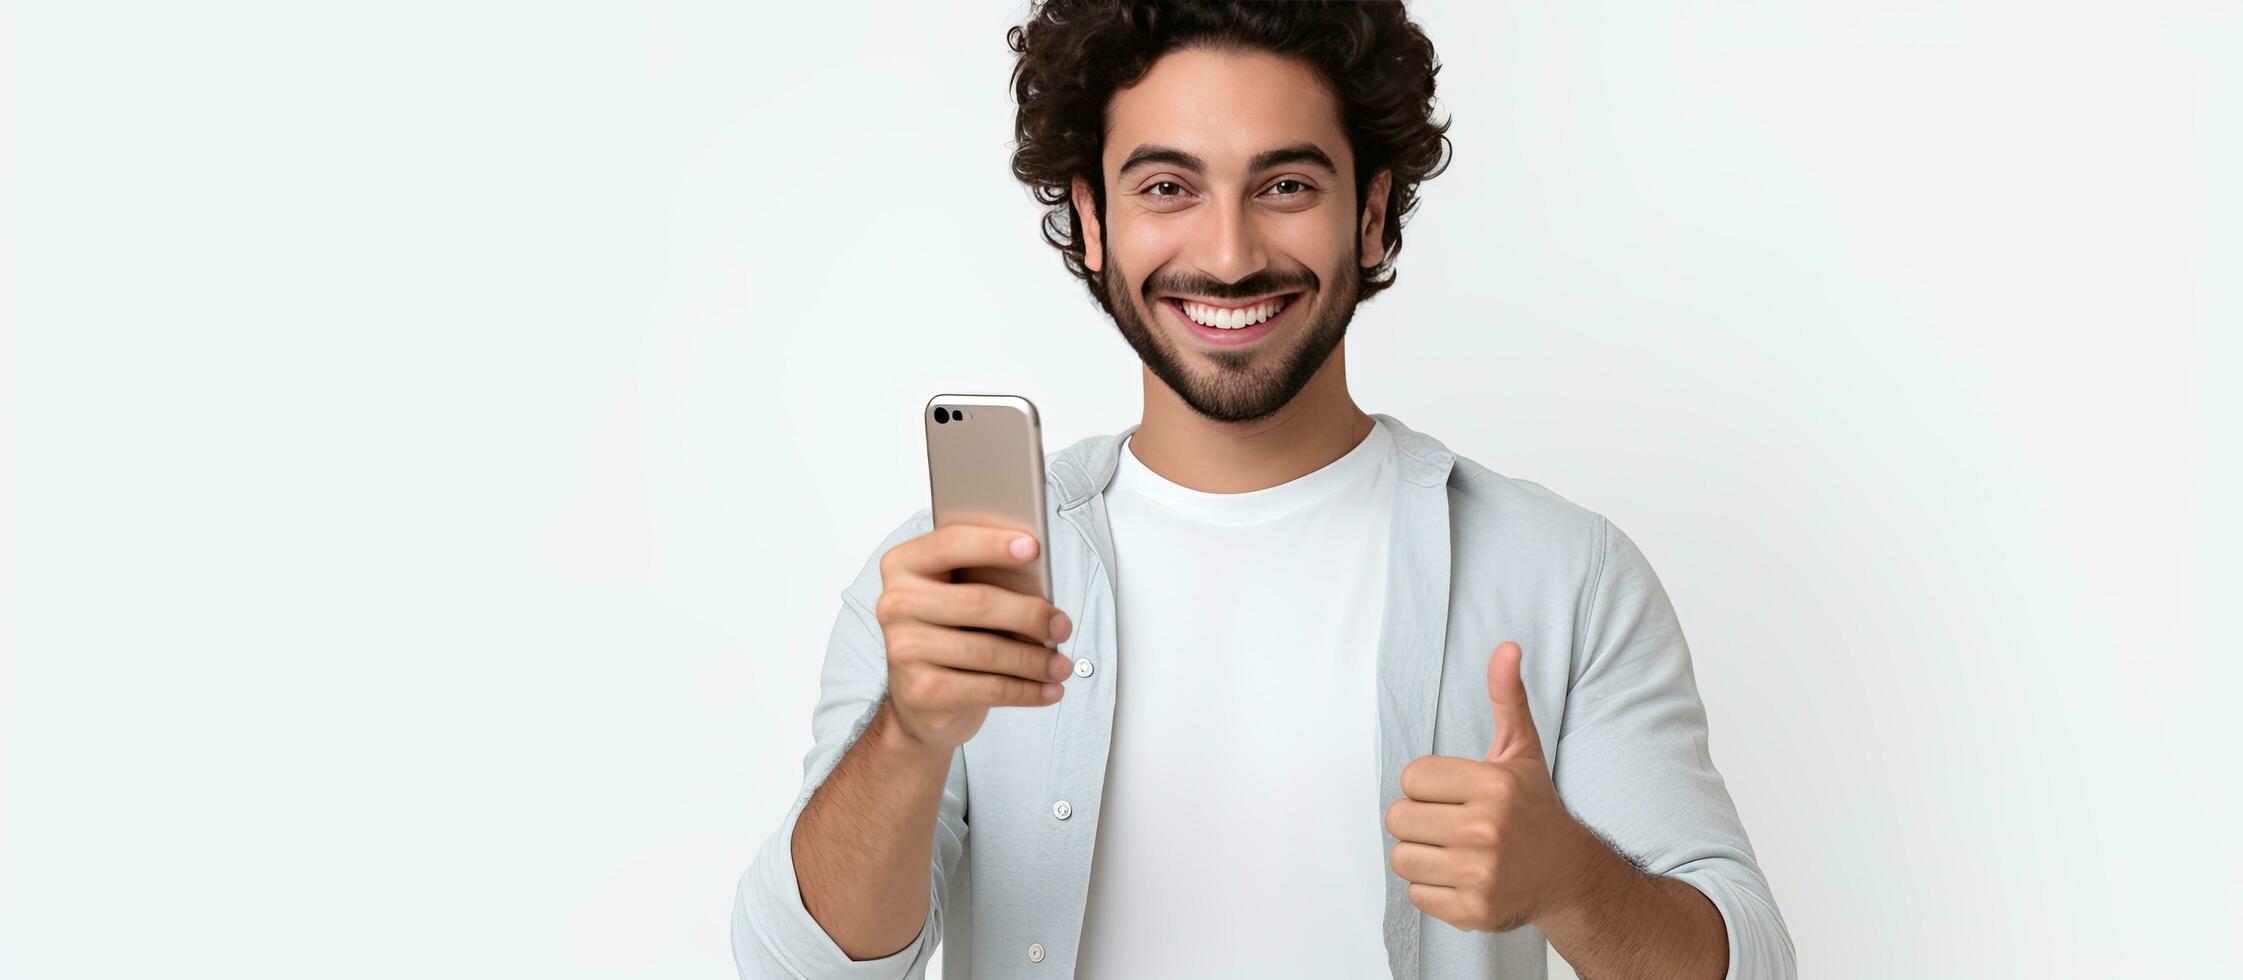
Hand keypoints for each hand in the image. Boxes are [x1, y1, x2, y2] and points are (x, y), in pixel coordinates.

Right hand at [873, 523, 1074, 754]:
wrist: (920, 701)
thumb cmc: (950, 634)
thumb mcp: (961, 598)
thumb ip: (987, 580)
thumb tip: (1041, 588)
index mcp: (904, 566)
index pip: (950, 544)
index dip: (993, 544)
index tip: (1033, 546)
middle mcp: (895, 603)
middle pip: (978, 601)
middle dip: (1030, 614)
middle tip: (1062, 625)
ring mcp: (903, 649)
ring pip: (987, 650)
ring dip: (1035, 660)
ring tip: (1061, 664)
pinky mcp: (921, 691)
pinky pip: (988, 688)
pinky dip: (1027, 691)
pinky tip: (1050, 689)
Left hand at [1385, 641, 1595, 932]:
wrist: (1568, 874)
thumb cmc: (1534, 809)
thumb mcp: (1521, 750)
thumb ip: (1507, 698)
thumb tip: (1507, 647)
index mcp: (1492, 786)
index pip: (1411, 777)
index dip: (1427, 786)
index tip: (1456, 794)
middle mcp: (1486, 830)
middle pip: (1398, 818)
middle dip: (1417, 820)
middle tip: (1450, 824)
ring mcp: (1480, 873)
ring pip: (1401, 857)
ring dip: (1420, 854)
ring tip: (1453, 850)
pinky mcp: (1473, 911)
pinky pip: (1416, 894)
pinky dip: (1432, 888)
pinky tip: (1461, 877)